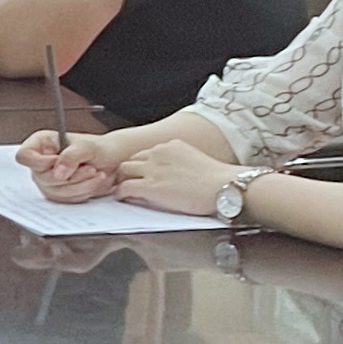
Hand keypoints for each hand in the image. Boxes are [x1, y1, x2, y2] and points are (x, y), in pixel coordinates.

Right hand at [21, 129, 130, 201]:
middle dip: (71, 176)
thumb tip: (57, 173)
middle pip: (42, 178)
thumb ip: (71, 156)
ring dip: (80, 185)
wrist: (112, 162)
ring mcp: (47, 180)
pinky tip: (92, 183)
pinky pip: (65, 200)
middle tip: (90, 168)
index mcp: (41, 144)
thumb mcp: (87, 146)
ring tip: (96, 174)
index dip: (40, 162)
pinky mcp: (57, 194)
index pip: (24, 156)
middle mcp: (41, 163)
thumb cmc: (98, 149)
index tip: (58, 161)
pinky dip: (82, 193)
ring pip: (55, 192)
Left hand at [114, 137, 240, 215]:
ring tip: (119, 189)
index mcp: (171, 146)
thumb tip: (170, 176)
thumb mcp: (194, 162)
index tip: (139, 173)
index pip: (146, 153)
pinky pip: (125, 187)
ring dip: (120, 180)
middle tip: (124, 181)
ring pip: (124, 171)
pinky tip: (121, 198)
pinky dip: (120, 193)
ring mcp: (152, 169)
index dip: (141, 165)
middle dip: (127, 170)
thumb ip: (177, 164)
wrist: (223, 187)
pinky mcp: (150, 186)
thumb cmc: (217, 181)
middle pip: (131, 159)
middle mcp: (158, 153)